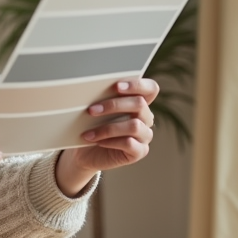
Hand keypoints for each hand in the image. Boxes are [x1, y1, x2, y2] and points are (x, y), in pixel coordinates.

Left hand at [55, 78, 158, 195]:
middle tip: (92, 110)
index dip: (137, 85)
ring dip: (108, 128)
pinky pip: (129, 143)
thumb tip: (90, 88)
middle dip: (114, 105)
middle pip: (140, 104)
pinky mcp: (139, 151)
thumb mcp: (96, 110)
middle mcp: (146, 118)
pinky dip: (111, 141)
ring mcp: (144, 135)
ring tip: (89, 132)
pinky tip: (98, 141)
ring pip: (134, 125)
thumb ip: (102, 98)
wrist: (86, 153)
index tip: (117, 86)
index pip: (151, 88)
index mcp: (139, 102)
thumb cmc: (92, 127)